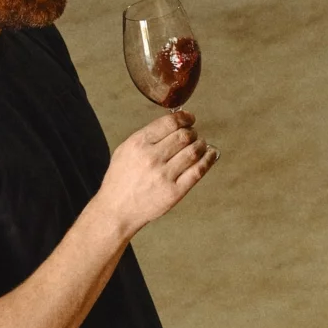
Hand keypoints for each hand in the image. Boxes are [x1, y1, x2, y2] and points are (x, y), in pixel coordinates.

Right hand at [98, 110, 217, 237]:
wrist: (116, 209)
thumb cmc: (121, 179)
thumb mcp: (125, 150)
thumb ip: (147, 136)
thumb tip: (173, 123)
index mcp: (138, 143)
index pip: (170, 123)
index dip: (184, 118)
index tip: (190, 118)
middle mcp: (151, 158)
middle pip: (184, 136)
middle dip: (192, 132)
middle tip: (193, 135)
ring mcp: (164, 175)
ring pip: (193, 151)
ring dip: (201, 145)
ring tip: (201, 145)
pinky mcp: (174, 192)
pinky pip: (198, 171)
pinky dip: (208, 160)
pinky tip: (211, 154)